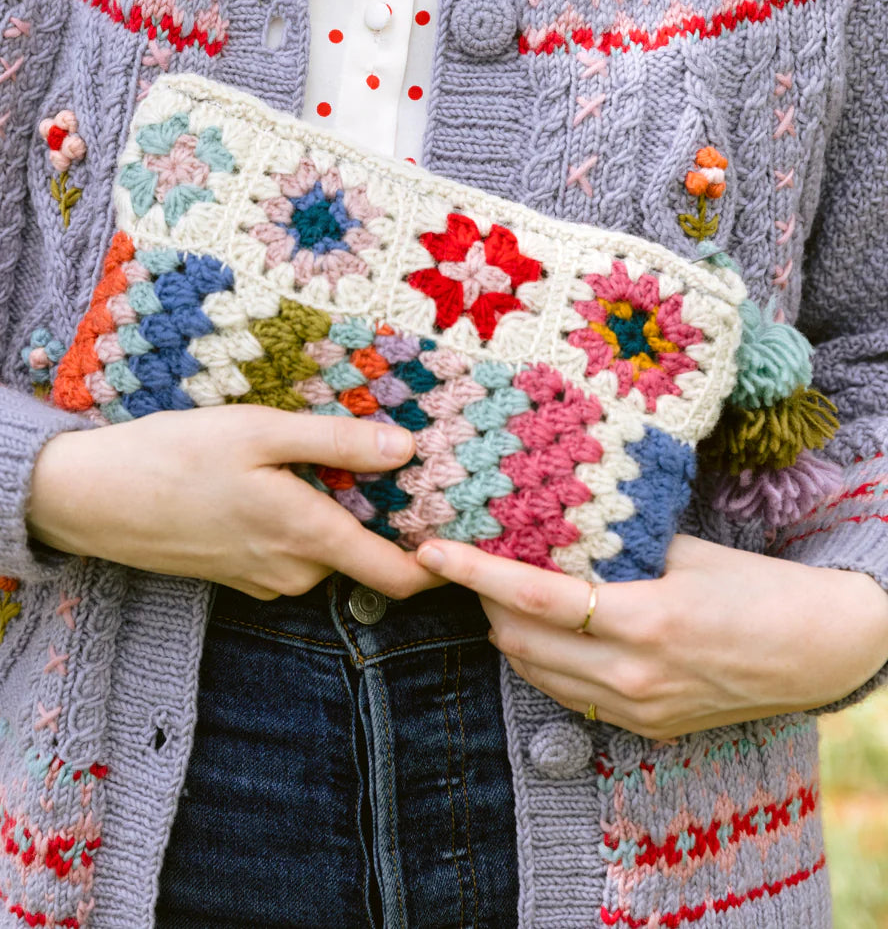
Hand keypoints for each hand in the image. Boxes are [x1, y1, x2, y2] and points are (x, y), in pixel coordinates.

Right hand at [28, 405, 447, 602]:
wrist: (91, 498)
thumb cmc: (174, 455)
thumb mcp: (260, 432)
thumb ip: (336, 443)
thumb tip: (408, 449)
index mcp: (307, 535)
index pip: (398, 576)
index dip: (441, 565)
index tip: (470, 534)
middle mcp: (292, 570)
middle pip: (363, 555)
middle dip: (385, 519)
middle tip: (401, 460)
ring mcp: (261, 578)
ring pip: (325, 551)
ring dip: (337, 515)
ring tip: (329, 456)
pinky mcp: (236, 573)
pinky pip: (289, 553)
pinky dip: (300, 522)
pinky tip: (277, 478)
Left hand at [415, 532, 887, 738]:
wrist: (818, 651)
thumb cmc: (756, 587)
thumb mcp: (686, 550)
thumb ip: (618, 544)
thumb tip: (553, 520)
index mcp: (645, 619)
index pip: (533, 597)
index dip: (474, 573)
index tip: (431, 550)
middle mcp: (634, 674)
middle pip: (520, 640)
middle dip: (481, 601)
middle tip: (463, 562)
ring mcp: (637, 708)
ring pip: (535, 672)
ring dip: (506, 632)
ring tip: (494, 592)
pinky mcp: (644, 727)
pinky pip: (567, 694)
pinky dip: (541, 660)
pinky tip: (540, 629)